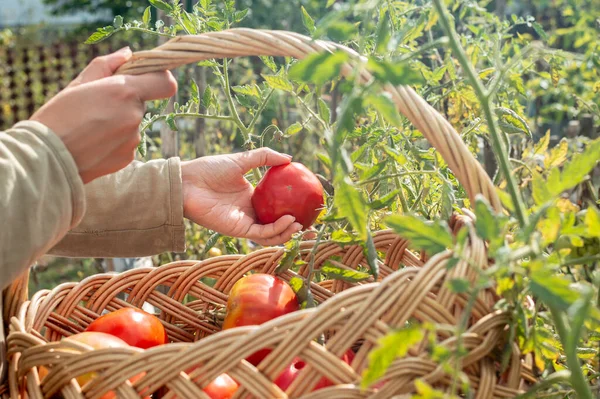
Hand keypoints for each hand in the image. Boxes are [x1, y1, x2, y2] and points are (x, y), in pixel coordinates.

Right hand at [30, 48, 177, 183]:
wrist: (48, 158)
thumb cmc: (59, 116)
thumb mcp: (79, 84)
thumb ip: (107, 66)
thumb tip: (128, 54)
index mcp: (125, 91)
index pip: (165, 83)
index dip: (159, 79)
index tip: (147, 80)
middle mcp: (134, 115)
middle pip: (141, 103)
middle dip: (124, 101)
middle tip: (96, 106)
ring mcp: (134, 138)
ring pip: (132, 123)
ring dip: (118, 122)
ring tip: (90, 128)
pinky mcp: (129, 157)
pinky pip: (127, 143)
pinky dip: (114, 141)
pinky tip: (93, 143)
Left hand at [181, 148, 302, 245]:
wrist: (187, 182)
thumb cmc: (209, 169)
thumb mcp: (241, 159)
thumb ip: (264, 157)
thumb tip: (288, 158)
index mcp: (251, 197)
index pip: (275, 206)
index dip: (290, 207)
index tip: (306, 202)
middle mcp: (250, 212)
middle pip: (276, 224)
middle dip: (293, 227)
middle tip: (309, 220)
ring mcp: (244, 221)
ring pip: (271, 233)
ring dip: (287, 231)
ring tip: (300, 223)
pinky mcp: (237, 229)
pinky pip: (261, 233)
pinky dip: (276, 229)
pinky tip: (287, 219)